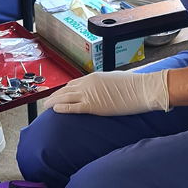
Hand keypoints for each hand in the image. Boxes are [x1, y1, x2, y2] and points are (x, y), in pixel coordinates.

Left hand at [44, 70, 169, 115]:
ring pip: (65, 97)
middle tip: (47, 101)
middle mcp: (88, 83)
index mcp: (94, 77)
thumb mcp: (114, 80)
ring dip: (53, 102)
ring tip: (46, 107)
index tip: (59, 95)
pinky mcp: (92, 106)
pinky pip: (72, 107)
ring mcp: (89, 94)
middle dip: (55, 96)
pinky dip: (62, 108)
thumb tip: (101, 90)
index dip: (64, 90)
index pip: (73, 83)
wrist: (141, 89)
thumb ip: (103, 84)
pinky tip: (55, 110)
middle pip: (65, 90)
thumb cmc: (133, 85)